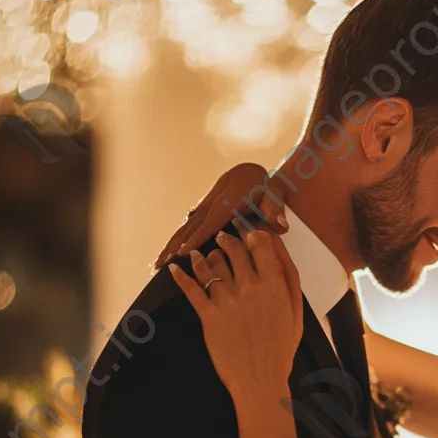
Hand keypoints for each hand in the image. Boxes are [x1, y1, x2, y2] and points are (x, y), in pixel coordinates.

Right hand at [153, 162, 288, 269]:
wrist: (251, 171)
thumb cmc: (265, 186)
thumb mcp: (274, 195)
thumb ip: (276, 210)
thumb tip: (281, 226)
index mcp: (226, 203)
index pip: (209, 224)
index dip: (195, 239)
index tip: (182, 254)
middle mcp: (211, 205)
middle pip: (189, 228)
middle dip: (174, 246)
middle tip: (160, 265)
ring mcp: (205, 208)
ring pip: (185, 228)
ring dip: (170, 245)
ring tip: (156, 264)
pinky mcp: (203, 211)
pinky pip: (188, 227)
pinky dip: (176, 239)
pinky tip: (168, 251)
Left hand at [169, 230, 302, 401]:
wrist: (260, 380)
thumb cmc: (281, 349)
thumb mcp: (296, 313)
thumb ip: (290, 281)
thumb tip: (282, 255)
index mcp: (274, 286)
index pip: (261, 245)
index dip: (253, 235)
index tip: (249, 234)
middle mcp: (249, 288)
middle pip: (234, 250)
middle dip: (228, 240)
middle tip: (223, 237)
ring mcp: (227, 301)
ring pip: (212, 265)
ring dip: (206, 256)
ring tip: (203, 254)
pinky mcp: (208, 316)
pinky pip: (192, 289)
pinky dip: (181, 276)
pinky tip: (174, 269)